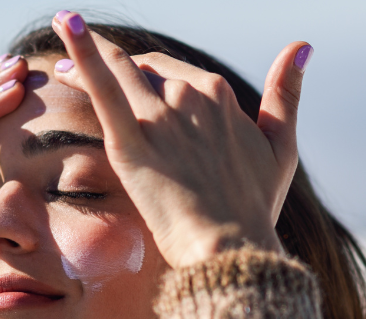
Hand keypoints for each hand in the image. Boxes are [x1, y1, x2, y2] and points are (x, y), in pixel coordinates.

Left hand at [50, 12, 309, 266]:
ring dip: (87, 50)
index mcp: (220, 95)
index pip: (174, 73)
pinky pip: (103, 87)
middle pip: (143, 71)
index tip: (128, 75)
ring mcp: (159, 117)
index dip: (148, 72)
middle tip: (74, 63)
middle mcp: (190, 96)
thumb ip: (286, 94)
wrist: (230, 248)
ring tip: (63, 33)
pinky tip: (66, 24)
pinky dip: (83, 52)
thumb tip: (302, 46)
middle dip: (113, 63)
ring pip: (118, 70)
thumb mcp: (281, 147)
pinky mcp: (131, 142)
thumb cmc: (255, 208)